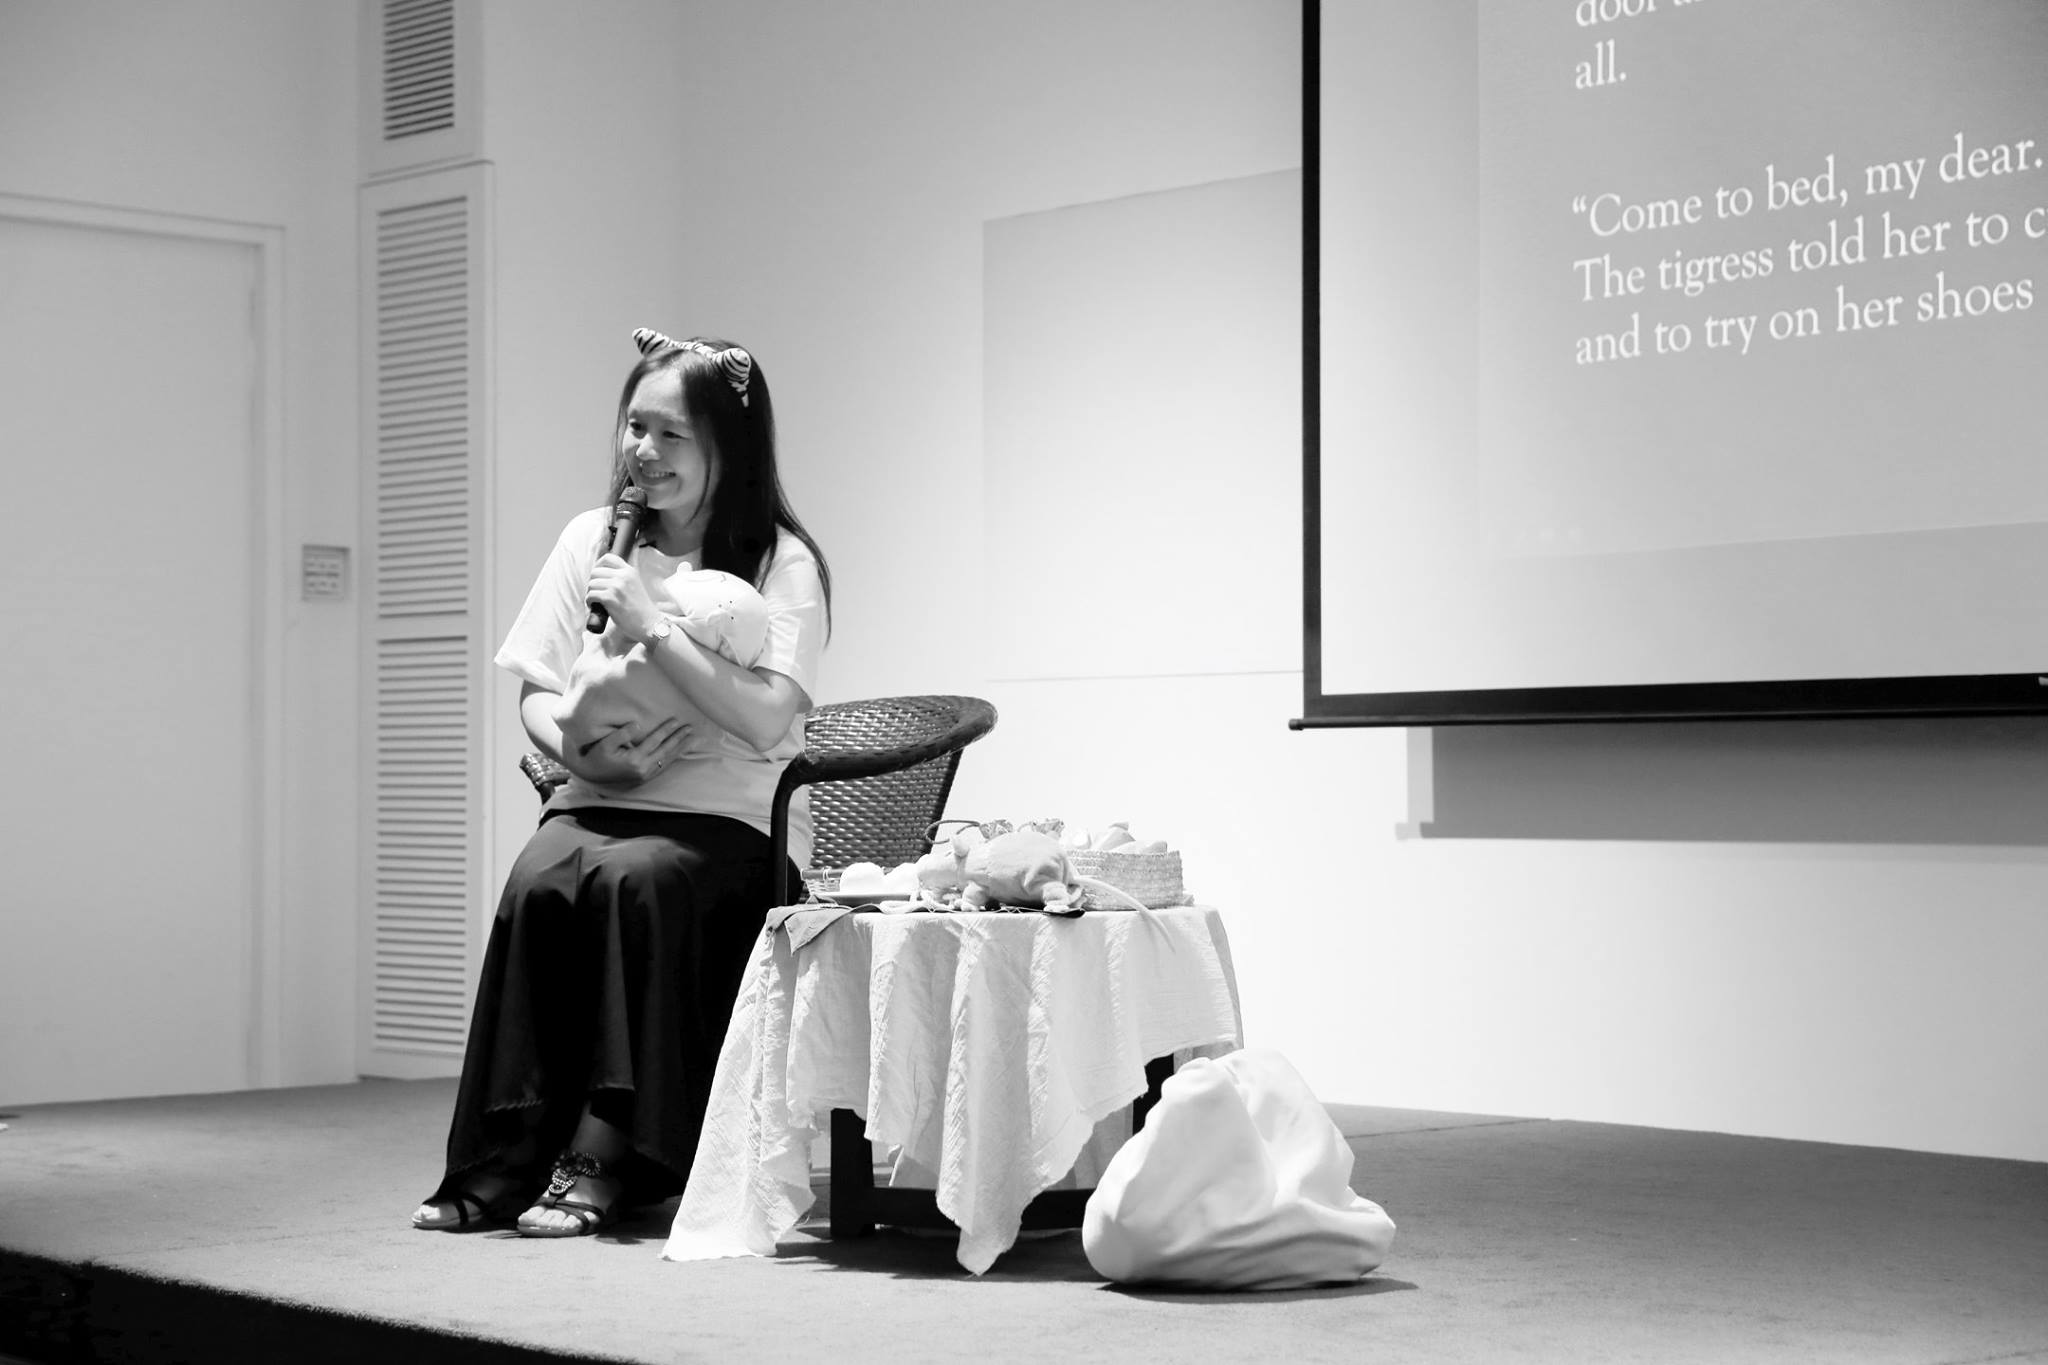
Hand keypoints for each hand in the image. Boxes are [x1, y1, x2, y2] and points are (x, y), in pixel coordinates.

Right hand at [561, 716, 692, 787]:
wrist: (591, 773)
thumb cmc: (597, 755)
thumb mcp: (605, 742)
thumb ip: (622, 733)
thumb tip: (638, 724)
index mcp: (634, 759)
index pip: (654, 741)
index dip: (666, 730)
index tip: (676, 720)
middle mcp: (642, 769)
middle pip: (665, 751)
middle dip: (679, 739)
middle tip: (691, 728)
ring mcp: (644, 775)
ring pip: (667, 760)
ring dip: (680, 749)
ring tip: (693, 739)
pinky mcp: (644, 778)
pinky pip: (663, 767)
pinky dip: (673, 758)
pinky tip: (680, 751)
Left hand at [584, 554, 661, 642]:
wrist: (649, 623)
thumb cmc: (641, 609)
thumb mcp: (635, 586)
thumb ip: (622, 579)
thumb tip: (602, 578)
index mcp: (629, 571)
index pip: (608, 558)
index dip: (598, 565)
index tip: (597, 576)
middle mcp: (623, 576)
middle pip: (595, 571)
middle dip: (592, 582)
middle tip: (596, 593)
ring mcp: (616, 586)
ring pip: (591, 584)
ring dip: (590, 593)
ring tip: (596, 602)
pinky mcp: (610, 598)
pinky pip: (591, 595)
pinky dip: (589, 602)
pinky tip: (595, 607)